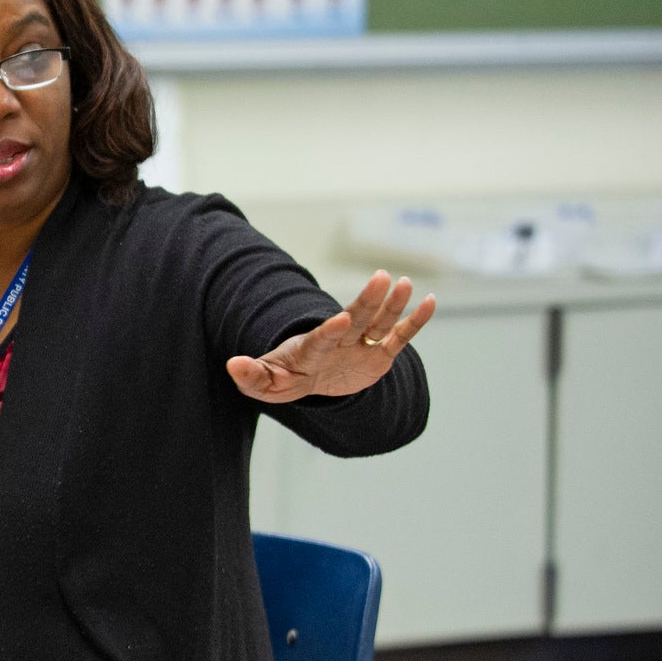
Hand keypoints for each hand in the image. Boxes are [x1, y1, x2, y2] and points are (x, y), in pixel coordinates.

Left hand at [226, 271, 435, 404]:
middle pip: (355, 319)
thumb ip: (250, 374)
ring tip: (406, 283)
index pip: (321, 338)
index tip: (339, 320)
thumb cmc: (284, 378)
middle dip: (367, 300)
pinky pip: (399, 337)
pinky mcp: (378, 355)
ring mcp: (360, 345)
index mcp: (311, 348)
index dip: (329, 330)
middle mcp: (339, 341)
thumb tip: (232, 365)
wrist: (307, 379)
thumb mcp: (264, 383)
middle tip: (382, 277)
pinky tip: (428, 302)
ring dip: (392, 305)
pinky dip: (414, 321)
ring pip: (378, 323)